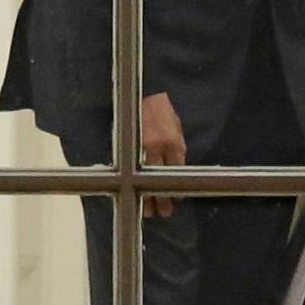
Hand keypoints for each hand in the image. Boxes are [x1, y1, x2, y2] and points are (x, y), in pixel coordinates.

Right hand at [140, 89, 186, 215]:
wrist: (144, 92)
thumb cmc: (163, 109)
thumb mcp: (177, 126)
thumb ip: (177, 147)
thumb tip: (177, 168)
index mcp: (174, 142)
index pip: (177, 173)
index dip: (176, 189)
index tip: (176, 200)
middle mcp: (158, 147)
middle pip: (160, 180)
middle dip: (162, 198)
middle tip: (165, 212)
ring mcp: (140, 147)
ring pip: (143, 178)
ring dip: (146, 196)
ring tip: (148, 211)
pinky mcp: (128, 145)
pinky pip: (131, 167)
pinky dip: (132, 180)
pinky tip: (133, 191)